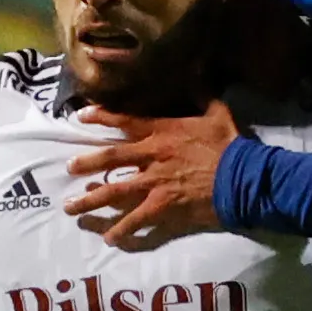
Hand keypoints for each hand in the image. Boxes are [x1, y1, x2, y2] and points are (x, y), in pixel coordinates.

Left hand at [64, 100, 239, 250]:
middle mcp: (152, 156)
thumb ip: (202, 94)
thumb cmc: (231, 145)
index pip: (126, 121)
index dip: (102, 117)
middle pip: (111, 158)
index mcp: (163, 132)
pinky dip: (122, 230)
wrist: (243, 177)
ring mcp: (155, 183)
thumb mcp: (217, 113)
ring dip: (91, 200)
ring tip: (71, 207)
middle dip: (87, 163)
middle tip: (68, 168)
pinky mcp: (163, 207)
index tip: (81, 116)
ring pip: (115, 192)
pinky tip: (109, 239)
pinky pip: (136, 220)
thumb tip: (197, 71)